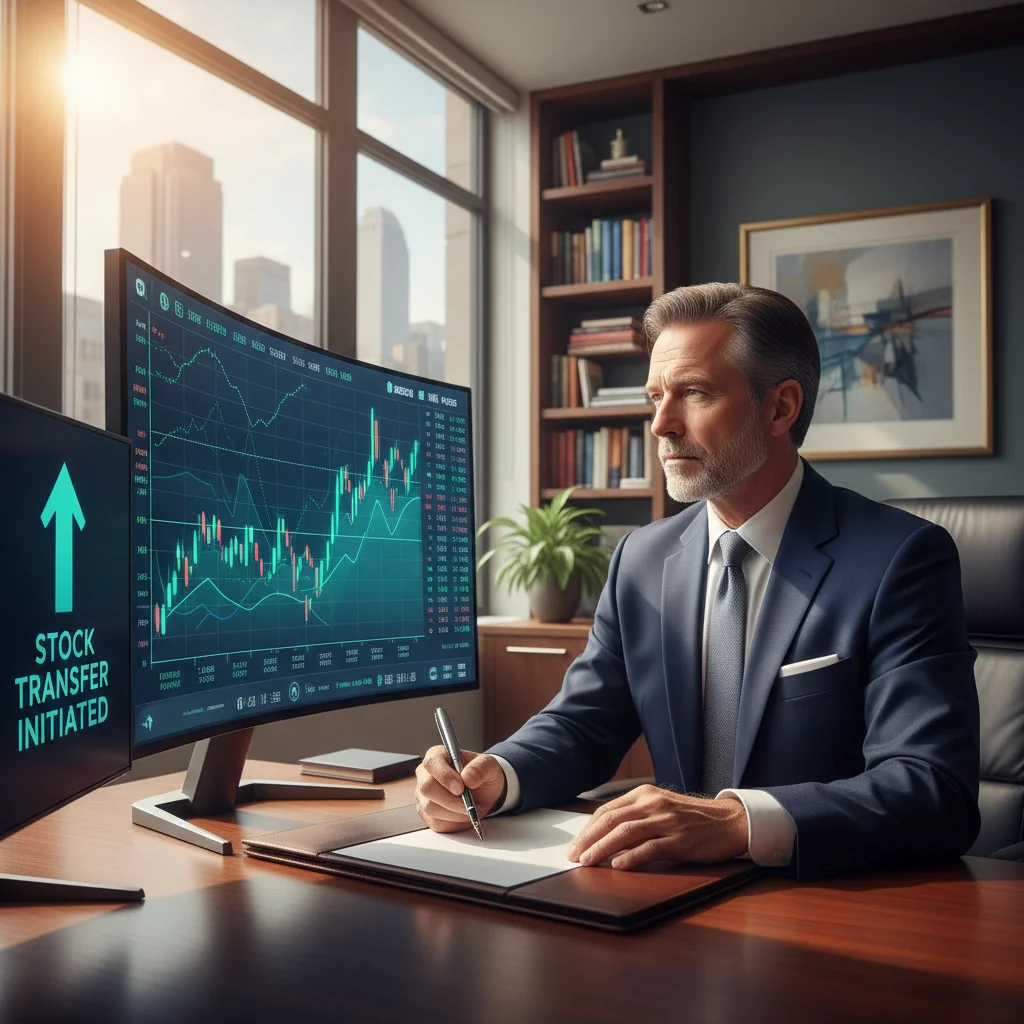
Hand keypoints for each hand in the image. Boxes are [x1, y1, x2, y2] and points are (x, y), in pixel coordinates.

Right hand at [414, 746, 506, 832]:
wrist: (483, 792)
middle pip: (427, 788)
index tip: (461, 788)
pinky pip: (435, 823)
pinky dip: (453, 823)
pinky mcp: (426, 814)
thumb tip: (467, 778)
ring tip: (470, 809)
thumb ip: (480, 768)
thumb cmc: (482, 774)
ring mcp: (423, 795)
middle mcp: (425, 774)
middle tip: (469, 804)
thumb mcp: (489, 765)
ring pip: (430, 808)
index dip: (444, 776)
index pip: (431, 763)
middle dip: (451, 800)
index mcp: (437, 755)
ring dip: (455, 813)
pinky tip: (463, 815)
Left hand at [566, 785, 748, 869]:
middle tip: (574, 856)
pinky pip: (650, 848)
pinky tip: (618, 866)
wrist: (729, 821)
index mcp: (645, 794)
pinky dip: (631, 857)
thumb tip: (605, 837)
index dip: (588, 829)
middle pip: (611, 820)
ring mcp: (666, 821)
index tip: (576, 845)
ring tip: (587, 861)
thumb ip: (636, 816)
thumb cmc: (692, 818)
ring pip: (625, 832)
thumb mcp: (660, 808)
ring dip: (602, 848)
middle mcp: (653, 803)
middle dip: (588, 839)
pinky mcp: (680, 840)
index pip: (607, 810)